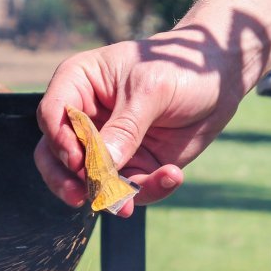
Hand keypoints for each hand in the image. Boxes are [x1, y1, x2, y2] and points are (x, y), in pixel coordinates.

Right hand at [35, 26, 245, 216]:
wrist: (218, 77)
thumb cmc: (177, 66)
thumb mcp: (152, 89)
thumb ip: (125, 128)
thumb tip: (102, 166)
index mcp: (77, 83)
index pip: (52, 115)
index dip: (59, 140)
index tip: (79, 160)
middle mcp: (83, 117)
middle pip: (53, 154)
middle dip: (65, 179)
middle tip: (82, 195)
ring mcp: (103, 145)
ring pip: (85, 180)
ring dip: (107, 195)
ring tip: (129, 204)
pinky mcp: (128, 165)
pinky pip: (125, 189)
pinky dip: (146, 190)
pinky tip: (172, 175)